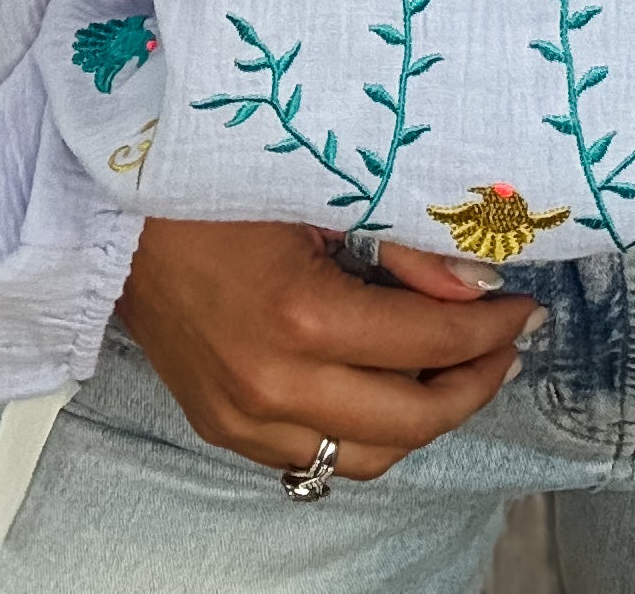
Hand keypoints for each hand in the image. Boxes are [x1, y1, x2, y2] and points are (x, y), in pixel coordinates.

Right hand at [117, 218, 540, 483]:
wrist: (110, 206)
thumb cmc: (214, 178)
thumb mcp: (315, 190)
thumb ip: (402, 244)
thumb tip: (479, 286)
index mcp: (300, 318)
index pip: (429, 344)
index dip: (491, 329)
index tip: (525, 307)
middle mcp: (272, 385)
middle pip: (409, 420)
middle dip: (474, 384)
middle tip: (507, 344)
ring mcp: (242, 417)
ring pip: (366, 457)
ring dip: (425, 421)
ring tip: (460, 371)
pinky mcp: (221, 426)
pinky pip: (314, 458)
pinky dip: (363, 435)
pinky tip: (388, 390)